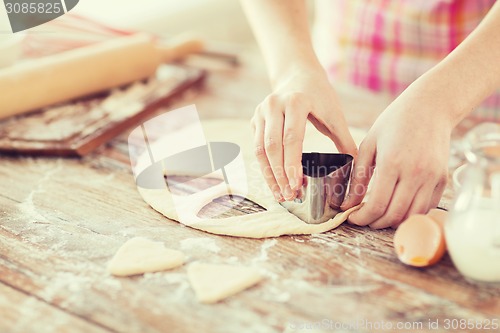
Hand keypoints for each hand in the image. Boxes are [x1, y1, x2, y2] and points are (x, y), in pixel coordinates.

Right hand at [251, 70, 356, 201]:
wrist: (298, 75)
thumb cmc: (320, 96)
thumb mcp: (335, 114)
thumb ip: (345, 140)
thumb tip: (358, 170)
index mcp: (296, 102)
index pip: (291, 138)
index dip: (292, 164)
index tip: (296, 184)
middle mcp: (274, 105)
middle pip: (272, 147)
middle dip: (279, 175)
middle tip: (290, 195)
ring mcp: (261, 112)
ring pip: (260, 150)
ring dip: (269, 175)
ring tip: (280, 194)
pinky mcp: (255, 120)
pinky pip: (257, 148)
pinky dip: (265, 167)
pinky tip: (274, 182)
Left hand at [341, 84, 451, 228]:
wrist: (430, 107)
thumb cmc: (394, 123)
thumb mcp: (369, 145)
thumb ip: (358, 177)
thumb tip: (348, 204)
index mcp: (392, 163)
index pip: (376, 205)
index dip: (362, 218)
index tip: (352, 217)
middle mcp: (415, 173)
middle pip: (394, 215)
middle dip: (375, 223)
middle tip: (364, 218)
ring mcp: (432, 178)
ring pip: (411, 215)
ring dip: (393, 221)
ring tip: (380, 215)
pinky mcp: (442, 179)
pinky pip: (426, 207)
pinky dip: (411, 213)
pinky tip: (398, 205)